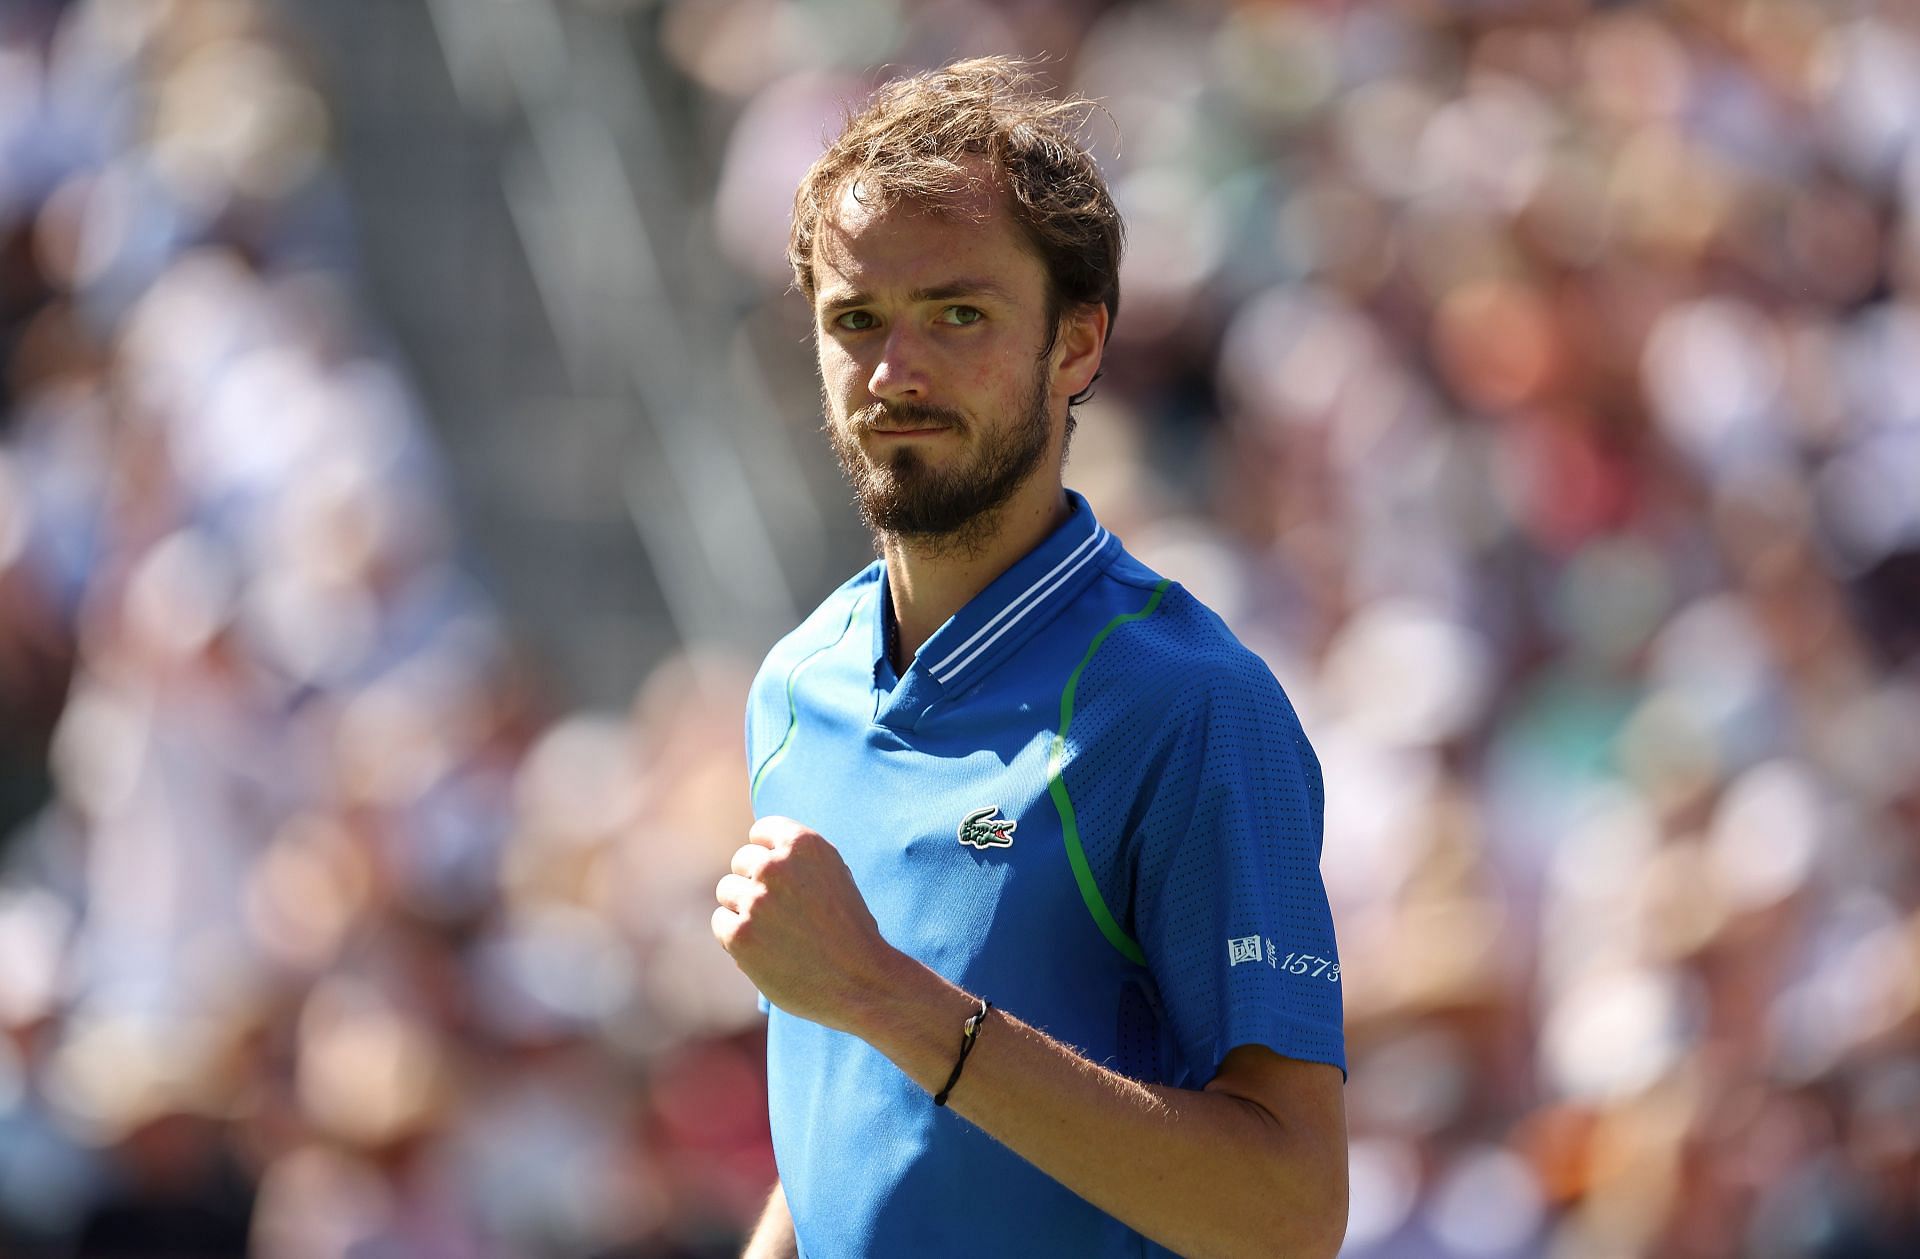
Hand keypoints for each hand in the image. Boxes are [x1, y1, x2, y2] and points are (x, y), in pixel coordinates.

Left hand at [713, 816, 897, 1031]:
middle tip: (779, 911)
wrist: (861, 982)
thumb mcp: (836, 876)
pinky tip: (763, 949)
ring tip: (774, 932)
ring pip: (727, 891)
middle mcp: (776, 866)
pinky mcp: (741, 934)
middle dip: (755, 882)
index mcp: (804, 844)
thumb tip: (762, 851)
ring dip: (743, 909)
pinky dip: (735, 937)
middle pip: (741, 861)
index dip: (767, 853)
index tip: (775, 875)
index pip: (761, 832)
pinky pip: (720, 923)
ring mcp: (756, 900)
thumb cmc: (851, 932)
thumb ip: (800, 860)